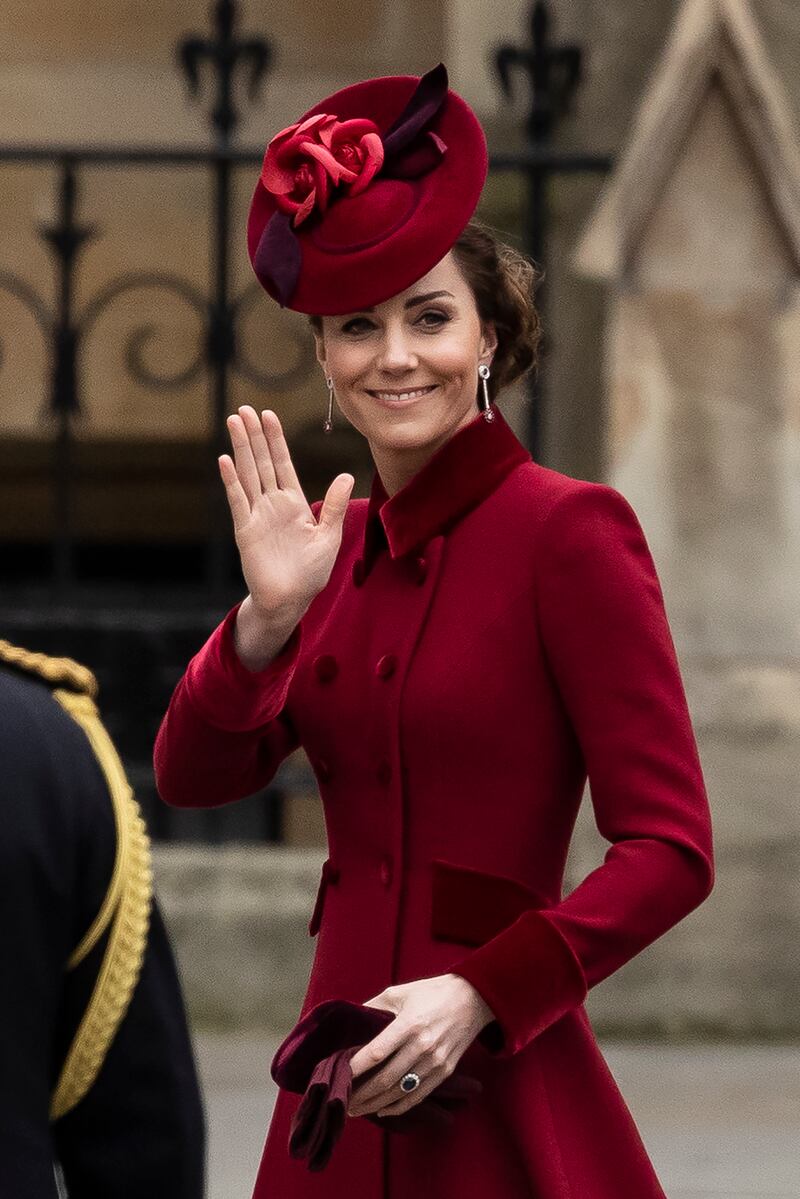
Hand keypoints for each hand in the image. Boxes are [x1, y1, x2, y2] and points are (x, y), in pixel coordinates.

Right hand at [219, 406, 353, 621]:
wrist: (292, 600)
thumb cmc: (311, 572)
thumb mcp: (329, 536)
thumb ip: (333, 505)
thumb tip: (346, 475)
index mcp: (293, 503)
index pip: (282, 463)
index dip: (275, 440)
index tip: (269, 415)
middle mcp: (273, 504)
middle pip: (261, 462)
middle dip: (254, 435)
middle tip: (244, 409)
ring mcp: (257, 515)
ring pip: (247, 474)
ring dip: (240, 448)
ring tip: (233, 422)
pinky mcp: (246, 531)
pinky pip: (238, 502)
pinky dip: (232, 481)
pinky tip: (225, 460)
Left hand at [346, 974, 493, 1119]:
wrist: (473, 998)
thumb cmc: (432, 992)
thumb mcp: (400, 992)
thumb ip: (374, 1006)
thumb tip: (351, 1020)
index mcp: (409, 1024)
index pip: (376, 1053)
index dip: (355, 1068)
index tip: (338, 1075)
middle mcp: (422, 1046)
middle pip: (386, 1079)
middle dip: (361, 1094)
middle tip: (343, 1100)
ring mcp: (435, 1062)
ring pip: (400, 1092)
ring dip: (376, 1103)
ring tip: (357, 1108)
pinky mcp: (445, 1071)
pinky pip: (418, 1096)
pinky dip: (398, 1106)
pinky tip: (382, 1109)